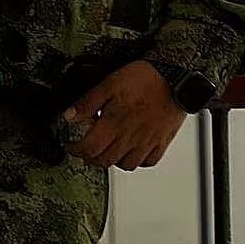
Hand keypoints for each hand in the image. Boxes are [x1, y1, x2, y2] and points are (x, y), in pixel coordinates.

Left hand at [63, 61, 186, 171]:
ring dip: (112, 161)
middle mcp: (130, 138)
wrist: (174, 78)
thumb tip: (70, 116)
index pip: (89, 148)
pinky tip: (132, 151)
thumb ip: (88, 102)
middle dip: (90, 158)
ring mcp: (147, 143)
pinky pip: (148, 162)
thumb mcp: (108, 84)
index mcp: (114, 124)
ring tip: (107, 150)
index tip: (71, 145)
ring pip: (125, 165)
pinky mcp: (161, 142)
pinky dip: (137, 161)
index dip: (75, 150)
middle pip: (104, 161)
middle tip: (85, 149)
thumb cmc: (144, 78)